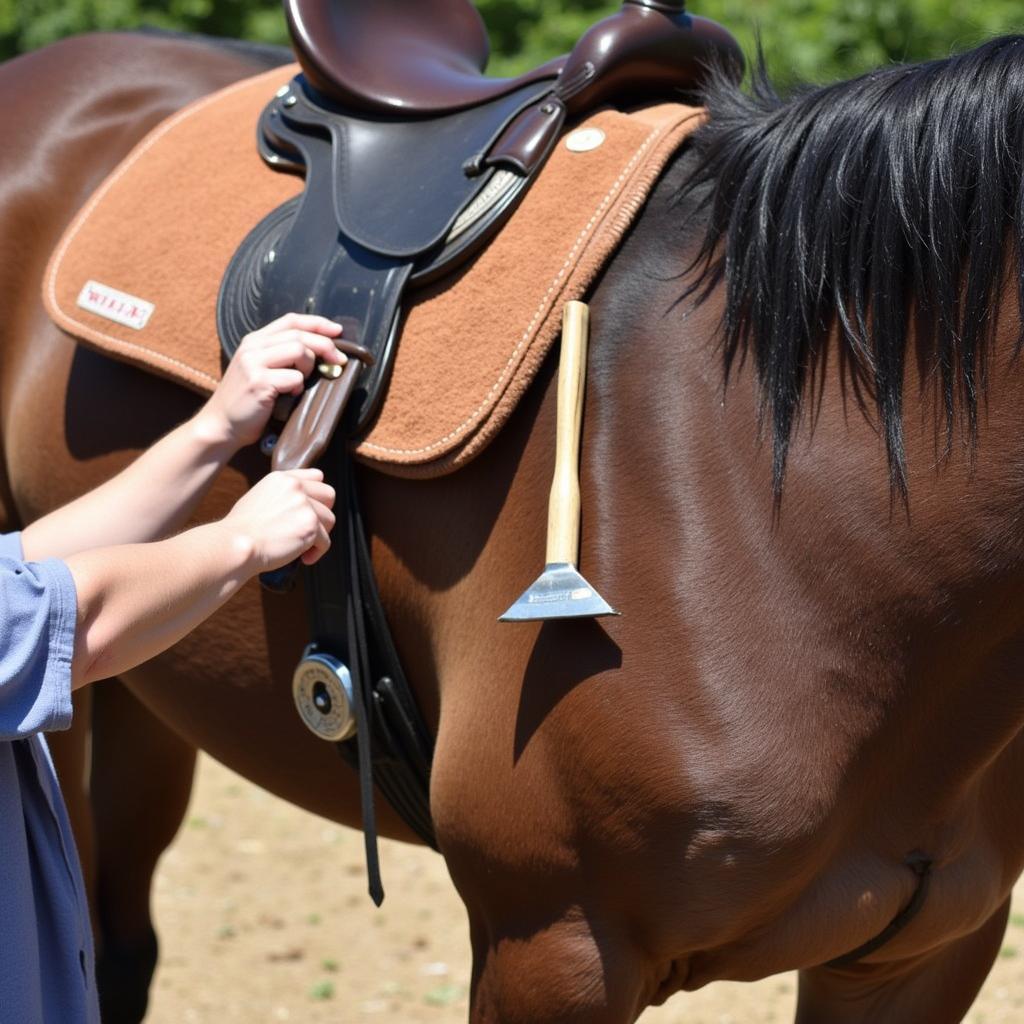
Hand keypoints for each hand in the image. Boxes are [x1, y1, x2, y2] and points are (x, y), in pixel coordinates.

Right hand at [195, 313, 345, 448]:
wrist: (222, 425)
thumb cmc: (248, 401)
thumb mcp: (260, 369)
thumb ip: (281, 356)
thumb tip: (321, 351)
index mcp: (254, 340)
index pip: (291, 320)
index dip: (317, 323)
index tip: (338, 331)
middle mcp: (252, 347)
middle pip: (299, 334)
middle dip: (326, 346)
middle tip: (339, 361)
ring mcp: (253, 363)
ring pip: (299, 351)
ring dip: (310, 367)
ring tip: (301, 383)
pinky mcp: (258, 382)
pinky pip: (294, 378)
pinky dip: (298, 387)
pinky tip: (290, 396)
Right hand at [223, 469, 335, 570]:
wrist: (236, 544)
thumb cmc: (241, 530)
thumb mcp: (259, 498)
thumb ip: (282, 496)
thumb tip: (300, 504)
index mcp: (282, 479)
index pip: (316, 476)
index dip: (317, 496)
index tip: (310, 511)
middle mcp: (296, 487)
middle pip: (329, 495)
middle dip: (323, 514)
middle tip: (309, 530)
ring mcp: (305, 505)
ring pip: (330, 520)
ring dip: (319, 535)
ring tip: (302, 547)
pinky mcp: (311, 525)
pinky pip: (325, 542)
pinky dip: (317, 553)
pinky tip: (303, 558)